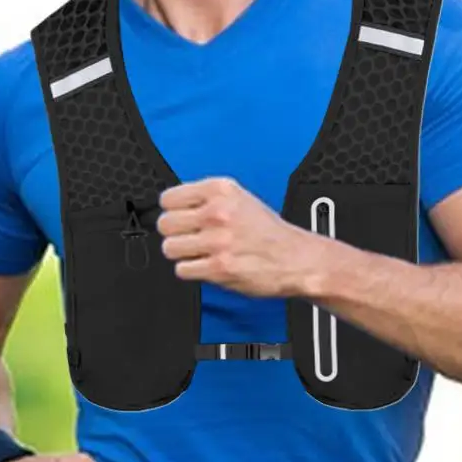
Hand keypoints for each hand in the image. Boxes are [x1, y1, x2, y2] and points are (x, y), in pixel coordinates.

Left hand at [157, 177, 315, 298]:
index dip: (173, 211)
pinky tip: (208, 266)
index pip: (168, 198)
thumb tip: (174, 208)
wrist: (296, 259)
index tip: (181, 217)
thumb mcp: (240, 199)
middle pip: (165, 224)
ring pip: (170, 248)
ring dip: (182, 254)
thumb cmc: (269, 233)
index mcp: (221, 190)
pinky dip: (192, 271)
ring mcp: (217, 241)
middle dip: (175, 233)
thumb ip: (206, 199)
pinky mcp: (219, 267)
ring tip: (200, 253)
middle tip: (190, 238)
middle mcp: (218, 213)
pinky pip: (182, 270)